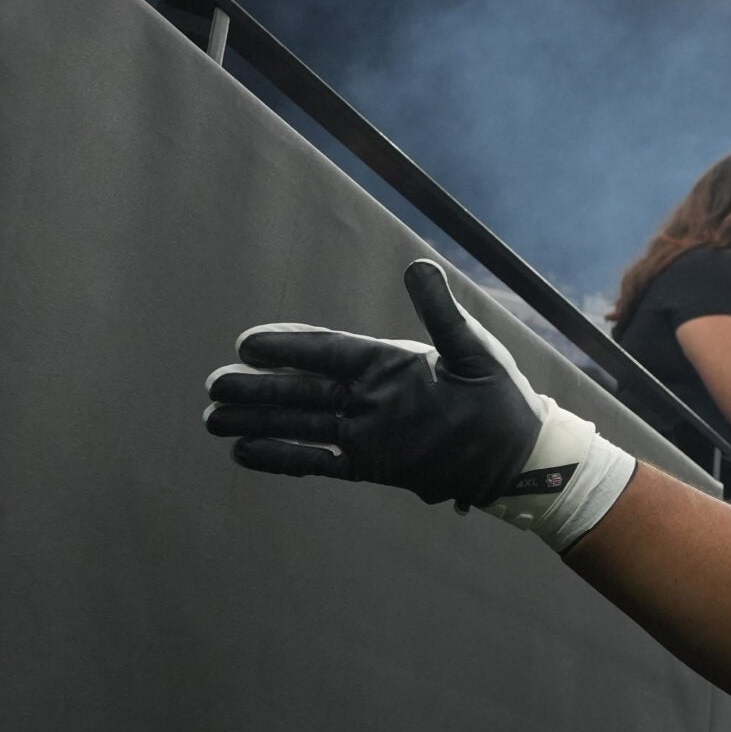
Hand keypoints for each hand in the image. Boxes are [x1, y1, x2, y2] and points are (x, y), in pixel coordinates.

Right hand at [205, 260, 542, 506]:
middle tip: (213, 385)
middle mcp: (370, 395)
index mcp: (389, 363)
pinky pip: (317, 460)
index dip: (290, 348)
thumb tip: (418, 266)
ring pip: (301, 424)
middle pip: (303, 388)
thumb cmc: (502, 398)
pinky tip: (244, 454)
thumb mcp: (472, 351)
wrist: (519, 455)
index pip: (329, 351)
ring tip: (211, 420)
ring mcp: (367, 431)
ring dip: (259, 421)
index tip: (248, 343)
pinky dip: (283, 457)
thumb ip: (441, 314)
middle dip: (258, 387)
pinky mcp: (370, 464)